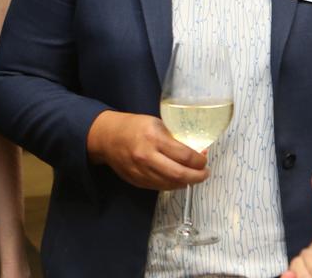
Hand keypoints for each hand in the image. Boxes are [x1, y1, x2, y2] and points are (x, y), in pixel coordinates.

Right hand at [85, 111, 208, 190]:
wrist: (107, 137)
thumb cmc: (135, 126)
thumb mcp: (156, 123)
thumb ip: (174, 138)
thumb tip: (196, 149)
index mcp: (154, 138)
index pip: (184, 155)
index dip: (199, 161)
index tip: (205, 160)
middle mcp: (147, 157)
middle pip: (179, 174)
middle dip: (197, 177)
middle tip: (205, 174)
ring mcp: (141, 172)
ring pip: (170, 184)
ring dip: (186, 182)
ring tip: (193, 177)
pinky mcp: (136, 181)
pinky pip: (159, 187)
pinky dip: (172, 185)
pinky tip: (178, 180)